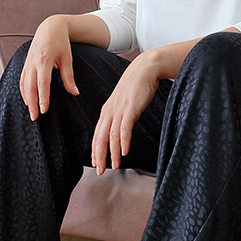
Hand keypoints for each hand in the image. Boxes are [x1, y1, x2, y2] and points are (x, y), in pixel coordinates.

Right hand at [19, 16, 78, 120]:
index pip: (42, 84)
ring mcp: (27, 63)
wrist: (50, 28)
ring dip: (26, 99)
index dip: (42, 98)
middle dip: (32, 103)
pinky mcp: (25, 64)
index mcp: (44, 61)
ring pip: (23, 84)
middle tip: (35, 117)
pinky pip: (21, 80)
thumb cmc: (60, 43)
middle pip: (30, 87)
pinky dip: (23, 91)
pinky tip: (27, 100)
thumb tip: (74, 92)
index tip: (44, 110)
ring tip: (31, 112)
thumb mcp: (67, 59)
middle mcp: (33, 63)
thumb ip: (69, 77)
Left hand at [92, 53, 159, 174]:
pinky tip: (124, 152)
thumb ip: (119, 116)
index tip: (96, 163)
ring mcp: (119, 110)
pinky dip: (123, 141)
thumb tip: (119, 130)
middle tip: (100, 171)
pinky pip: (124, 128)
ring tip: (114, 166)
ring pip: (112, 136)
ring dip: (112, 153)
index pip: (97, 134)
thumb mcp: (123, 102)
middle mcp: (109, 112)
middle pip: (100, 138)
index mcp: (107, 111)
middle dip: (99, 156)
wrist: (145, 69)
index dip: (95, 150)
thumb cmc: (136, 86)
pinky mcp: (130, 109)